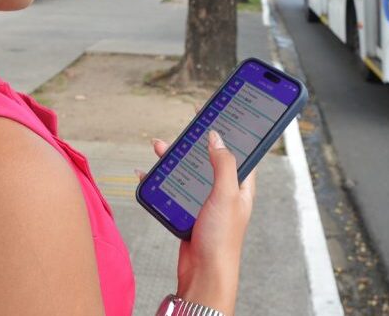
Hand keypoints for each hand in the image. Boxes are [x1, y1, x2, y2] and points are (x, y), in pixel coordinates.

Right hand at [140, 133, 255, 314]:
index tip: (218, 114)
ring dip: (174, 159)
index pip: (239, 150)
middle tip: (187, 125)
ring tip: (160, 146)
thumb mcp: (226, 195)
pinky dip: (160, 180)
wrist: (204, 274)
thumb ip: (223, 164)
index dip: (230, 131)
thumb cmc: (222, 240)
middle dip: (196, 142)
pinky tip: (147, 174)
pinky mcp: (188, 213)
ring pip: (189, 172)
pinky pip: (173, 190)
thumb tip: (217, 137)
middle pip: (209, 158)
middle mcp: (225, 192)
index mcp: (241, 185)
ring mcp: (205, 202)